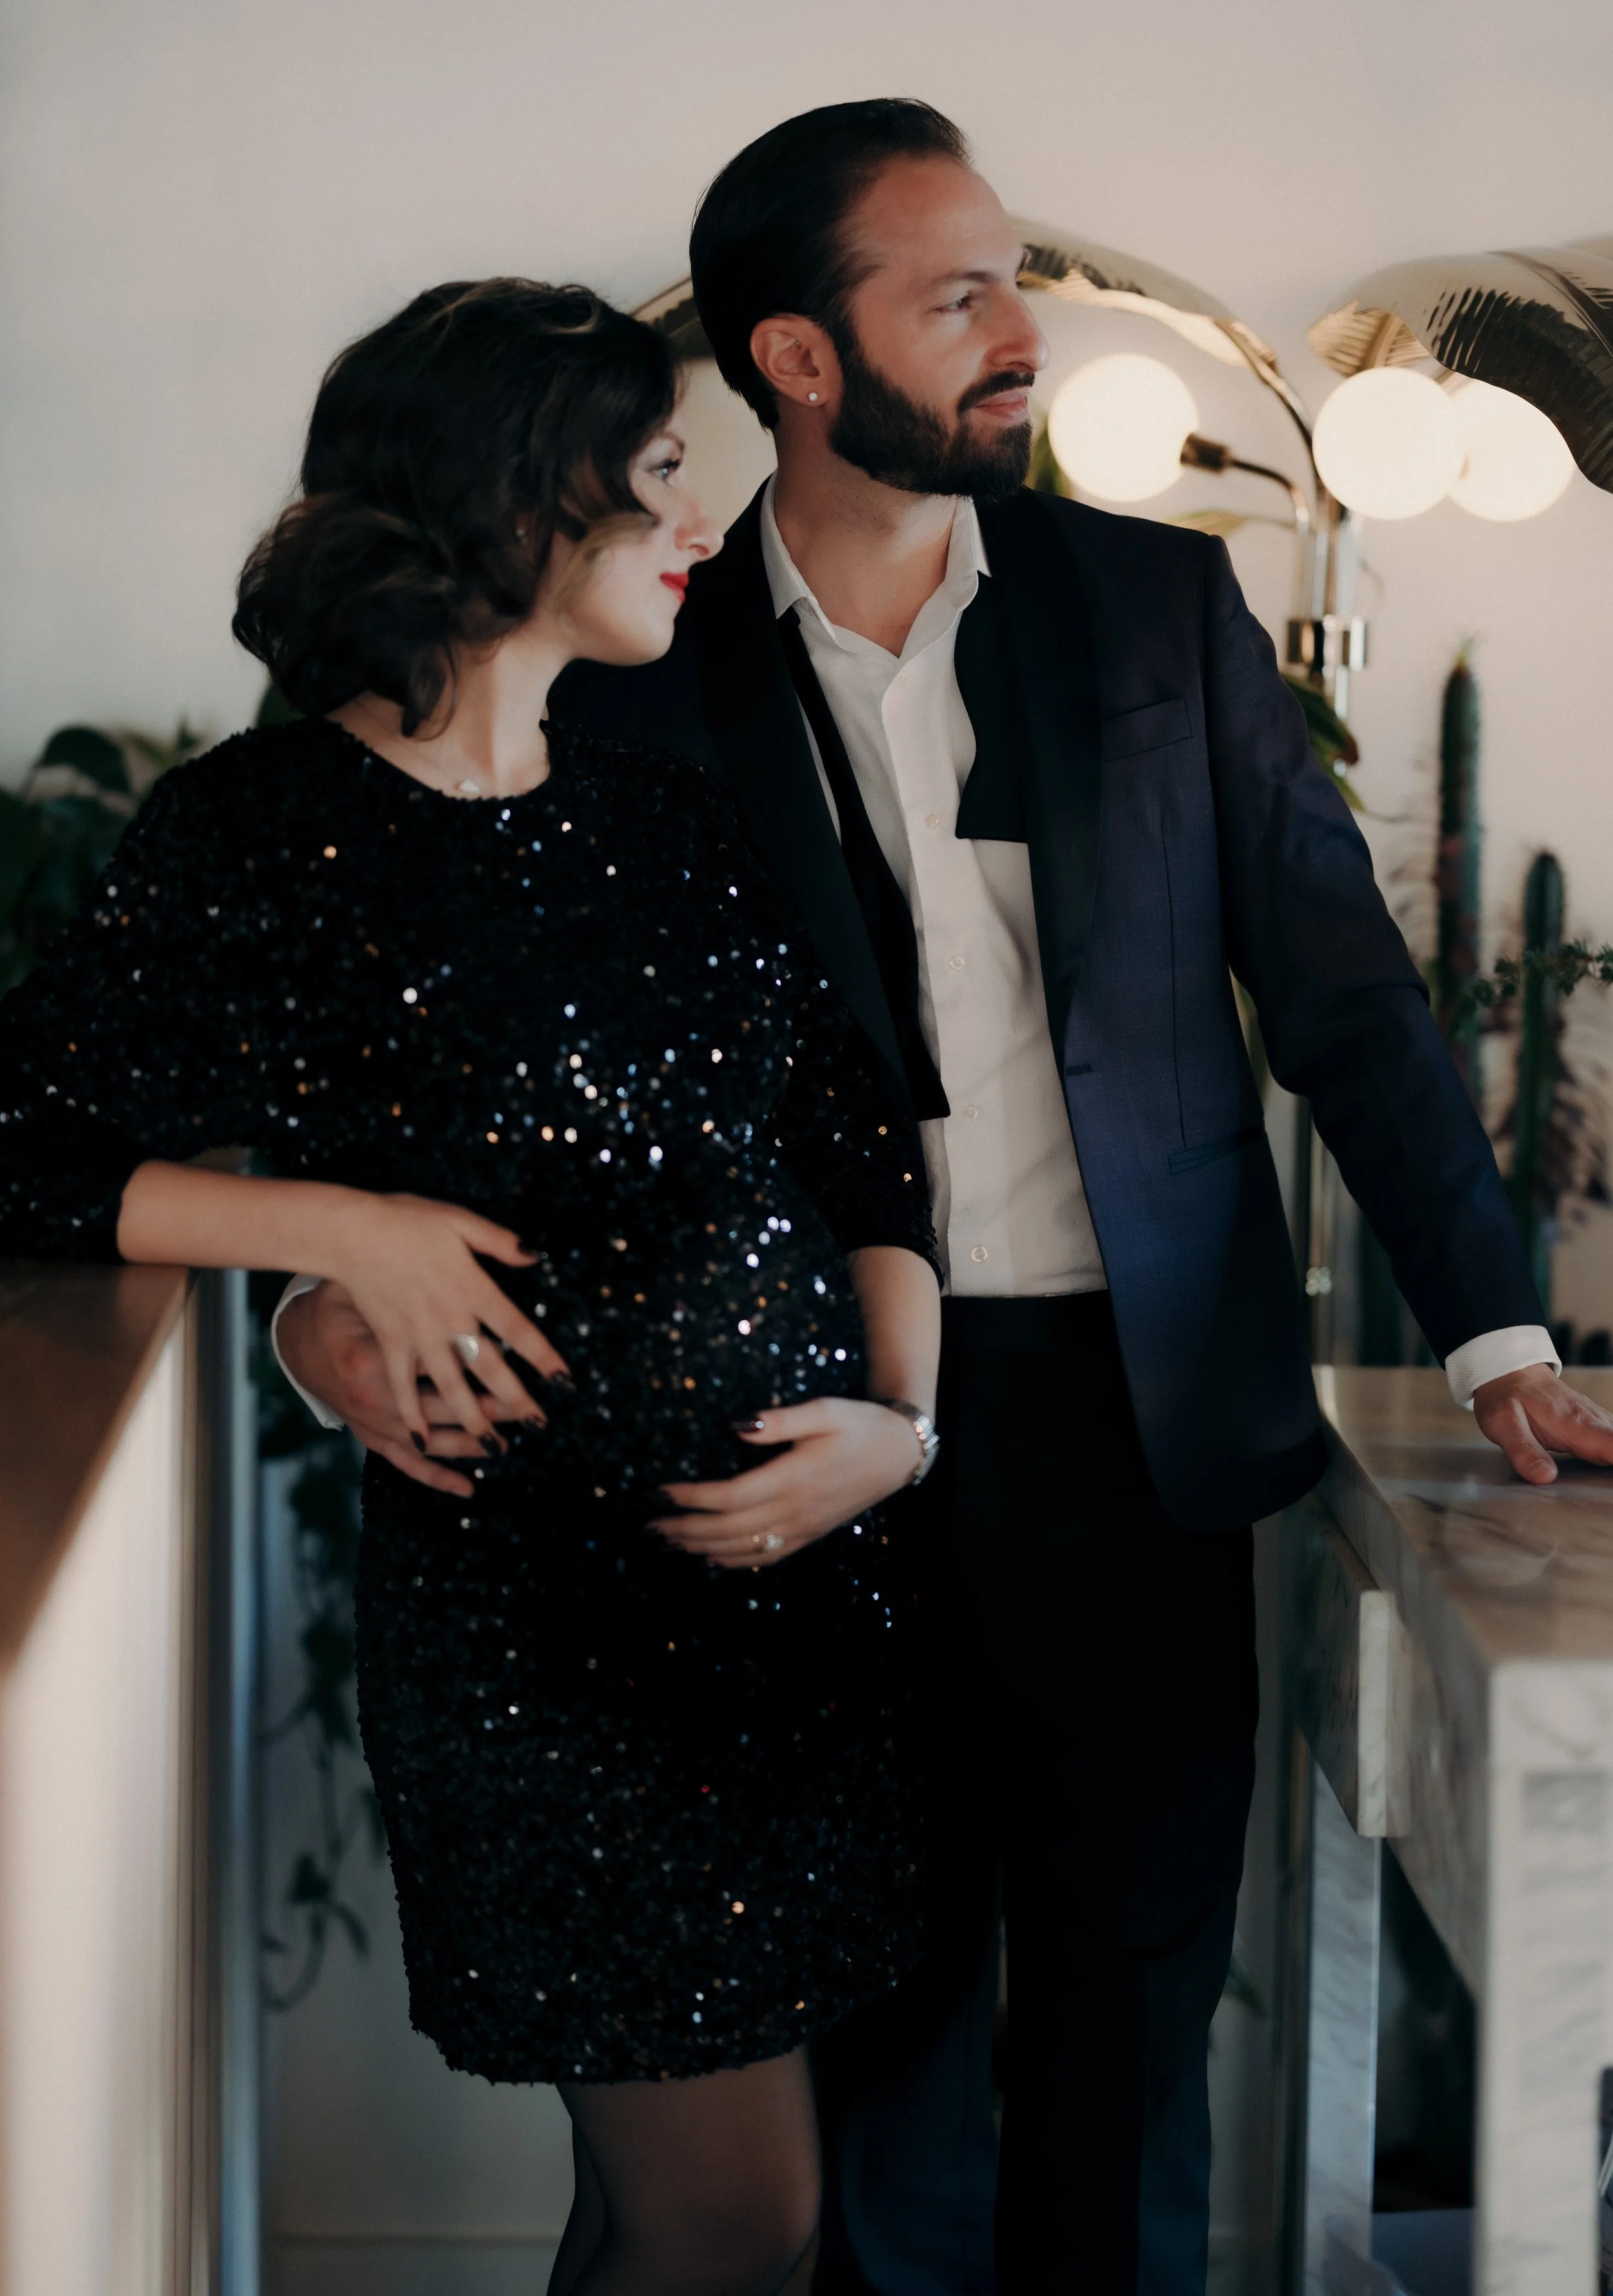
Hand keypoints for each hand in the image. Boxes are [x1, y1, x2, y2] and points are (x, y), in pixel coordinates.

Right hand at [278, 1279, 492, 1497]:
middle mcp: (371, 1399)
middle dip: (485, 1412)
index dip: (475, 1371)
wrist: (299, 1342)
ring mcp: (372, 1423)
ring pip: (430, 1441)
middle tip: (522, 1412)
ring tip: (505, 1444)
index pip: (434, 1369)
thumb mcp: (366, 1291)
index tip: (511, 1372)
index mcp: (371, 1359)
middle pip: (440, 1408)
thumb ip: (406, 1297)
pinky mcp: (371, 1438)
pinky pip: (407, 1464)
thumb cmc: (339, 1308)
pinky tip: (468, 1487)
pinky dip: (437, 1478)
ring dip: (469, 1444)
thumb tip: (465, 1302)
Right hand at [279, 1197, 570, 1471]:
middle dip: (516, 1399)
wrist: (350, 1232)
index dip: (542, 1355)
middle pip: (488, 1367)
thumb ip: (500, 1240)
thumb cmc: (406, 1221)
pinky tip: (425, 1442)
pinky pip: (403, 1387)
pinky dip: (413, 1416)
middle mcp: (448, 1318)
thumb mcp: (460, 1220)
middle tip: (539, 1424)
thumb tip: (536, 1255)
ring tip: (494, 1448)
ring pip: (450, 1387)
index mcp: (471, 1287)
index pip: (516, 1328)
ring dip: (473, 1420)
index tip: (563, 1379)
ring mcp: (417, 1336)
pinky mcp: (389, 1344)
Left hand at [650, 1397, 925, 1568]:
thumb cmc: (860, 1424)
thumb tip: (736, 1426)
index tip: (662, 1491)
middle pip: (728, 1529)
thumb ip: (780, 1420)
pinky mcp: (811, 1533)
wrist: (900, 1452)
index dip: (692, 1498)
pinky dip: (736, 1561)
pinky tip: (713, 1559)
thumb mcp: (824, 1410)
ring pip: (744, 1548)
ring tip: (670, 1542)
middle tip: (651, 1526)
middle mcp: (795, 1510)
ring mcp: (803, 1527)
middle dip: (686, 1529)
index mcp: (793, 1479)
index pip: (730, 1497)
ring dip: (703, 1547)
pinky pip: (768, 1557)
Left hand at [1472, 1363, 1612, 1485]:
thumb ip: (1523, 1451)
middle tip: (1609, 1493)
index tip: (1612, 1485)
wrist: (1509, 1373)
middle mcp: (1594, 1422)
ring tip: (1608, 1491)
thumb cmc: (1507, 1397)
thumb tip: (1545, 1477)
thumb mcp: (1503, 1424)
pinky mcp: (1595, 1426)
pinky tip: (1607, 1478)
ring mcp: (1597, 1422)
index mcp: (1576, 1425)